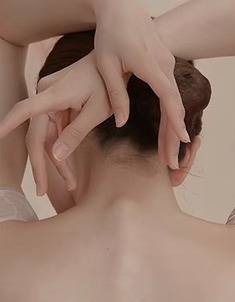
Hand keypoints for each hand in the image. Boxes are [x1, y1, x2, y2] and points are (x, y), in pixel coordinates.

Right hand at [16, 50, 112, 195]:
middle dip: (41, 165)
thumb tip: (57, 156)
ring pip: (48, 138)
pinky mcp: (58, 107)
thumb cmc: (108, 85)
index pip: (25, 110)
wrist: (113, 64)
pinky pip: (56, 133)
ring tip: (72, 185)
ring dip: (57, 163)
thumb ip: (76, 134)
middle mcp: (46, 96)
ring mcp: (51, 102)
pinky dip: (63, 150)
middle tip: (42, 191)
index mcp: (53, 95)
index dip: (9, 122)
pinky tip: (70, 173)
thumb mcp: (96, 112)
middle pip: (37, 135)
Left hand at [91, 0, 189, 167]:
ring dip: (172, 129)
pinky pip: (171, 95)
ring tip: (169, 153)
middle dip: (173, 137)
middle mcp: (165, 66)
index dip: (175, 122)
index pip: (168, 99)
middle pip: (174, 107)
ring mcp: (168, 66)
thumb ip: (116, 95)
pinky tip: (169, 133)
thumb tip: (122, 123)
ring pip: (174, 103)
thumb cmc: (110, 33)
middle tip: (173, 163)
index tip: (183, 141)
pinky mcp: (166, 66)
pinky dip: (171, 116)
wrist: (122, 7)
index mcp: (149, 66)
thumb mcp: (106, 63)